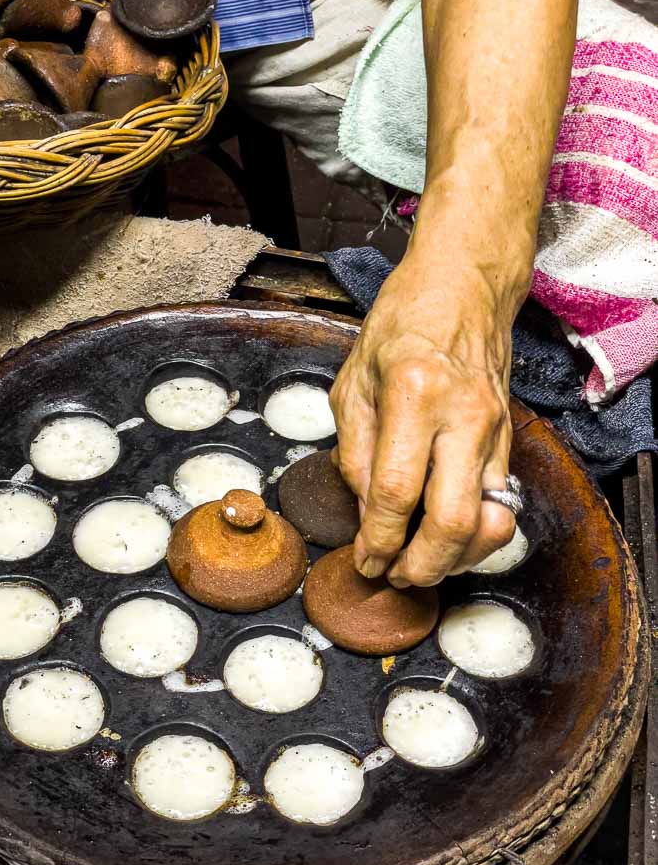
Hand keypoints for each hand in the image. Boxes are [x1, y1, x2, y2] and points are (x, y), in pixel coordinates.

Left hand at [330, 246, 518, 587]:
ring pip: (489, 521)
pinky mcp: (510, 438)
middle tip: (395, 577)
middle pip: (452, 520)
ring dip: (455, 559)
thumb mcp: (354, 380)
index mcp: (412, 395)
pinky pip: (501, 503)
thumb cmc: (401, 326)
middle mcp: (461, 416)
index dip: (376, 540)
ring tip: (421, 566)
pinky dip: (475, 534)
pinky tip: (446, 539)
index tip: (364, 562)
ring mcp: (493, 429)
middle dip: (422, 566)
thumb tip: (365, 514)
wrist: (463, 287)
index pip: (396, 492)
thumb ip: (355, 451)